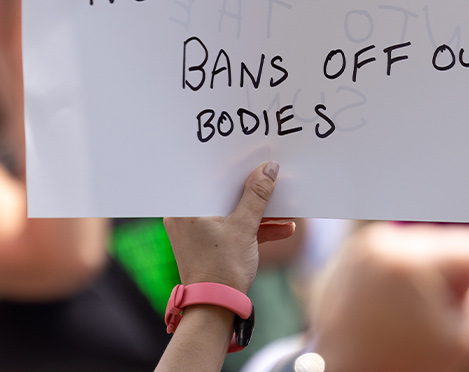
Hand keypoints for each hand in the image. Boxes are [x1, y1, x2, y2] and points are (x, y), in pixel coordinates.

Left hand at [163, 162, 293, 294]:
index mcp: (184, 208)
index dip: (233, 167)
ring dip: (257, 212)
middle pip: (223, 194)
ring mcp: (198, 232)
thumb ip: (257, 196)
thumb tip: (268, 169)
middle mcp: (186, 216)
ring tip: (284, 206)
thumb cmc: (221, 269)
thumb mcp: (244, 227)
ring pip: (230, 212)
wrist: (215, 309)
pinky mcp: (210, 245)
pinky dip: (253, 228)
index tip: (252, 159)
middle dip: (250, 190)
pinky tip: (283, 228)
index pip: (209, 177)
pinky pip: (232, 228)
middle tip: (269, 177)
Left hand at [311, 223, 468, 371]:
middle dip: (446, 273)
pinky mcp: (348, 252)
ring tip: (406, 312)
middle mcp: (386, 242)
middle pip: (445, 242)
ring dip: (420, 271)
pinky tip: (385, 307)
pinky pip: (390, 251)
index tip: (457, 305)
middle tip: (429, 313)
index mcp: (414, 260)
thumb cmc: (403, 363)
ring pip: (417, 244)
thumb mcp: (463, 345)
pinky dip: (394, 272)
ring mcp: (363, 245)